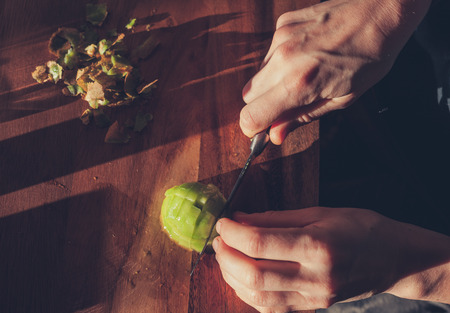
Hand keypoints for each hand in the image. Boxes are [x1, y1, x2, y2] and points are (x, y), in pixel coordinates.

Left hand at [213, 207, 449, 311]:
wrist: (394, 258)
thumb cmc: (360, 227)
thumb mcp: (319, 212)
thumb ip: (275, 218)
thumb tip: (240, 218)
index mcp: (316, 246)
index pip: (259, 243)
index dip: (232, 232)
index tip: (223, 222)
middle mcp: (315, 277)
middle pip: (253, 274)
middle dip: (226, 256)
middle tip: (219, 240)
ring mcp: (314, 297)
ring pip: (258, 297)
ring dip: (232, 277)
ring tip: (225, 256)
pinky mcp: (313, 307)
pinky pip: (272, 308)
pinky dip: (249, 293)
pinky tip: (242, 276)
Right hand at [240, 0, 431, 143]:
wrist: (380, 11)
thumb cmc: (369, 57)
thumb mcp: (341, 99)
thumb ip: (302, 117)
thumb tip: (275, 135)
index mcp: (299, 84)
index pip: (251, 115)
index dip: (253, 128)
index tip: (263, 130)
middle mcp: (283, 60)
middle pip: (248, 96)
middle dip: (263, 105)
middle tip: (288, 103)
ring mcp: (281, 38)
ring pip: (257, 74)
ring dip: (272, 83)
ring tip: (304, 74)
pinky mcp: (283, 24)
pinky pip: (269, 53)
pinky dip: (280, 61)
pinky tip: (305, 55)